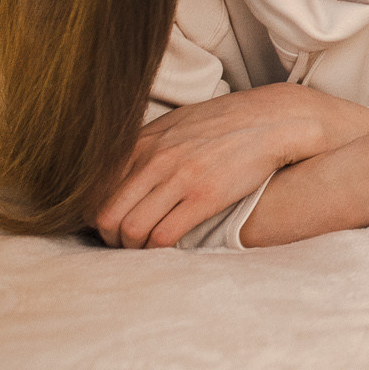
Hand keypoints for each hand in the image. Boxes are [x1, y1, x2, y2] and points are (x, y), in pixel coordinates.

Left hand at [95, 82, 368, 248]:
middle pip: (106, 216)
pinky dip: (158, 249)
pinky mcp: (205, 196)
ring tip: (147, 247)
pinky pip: (163, 236)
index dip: (96, 217)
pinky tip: (169, 246)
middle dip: (110, 238)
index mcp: (142, 143)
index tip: (112, 225)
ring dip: (133, 248)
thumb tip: (117, 174)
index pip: (94, 192)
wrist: (273, 119)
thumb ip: (144, 148)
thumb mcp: (176, 125)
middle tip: (125, 242)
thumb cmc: (225, 123)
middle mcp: (154, 159)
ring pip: (130, 230)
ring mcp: (179, 178)